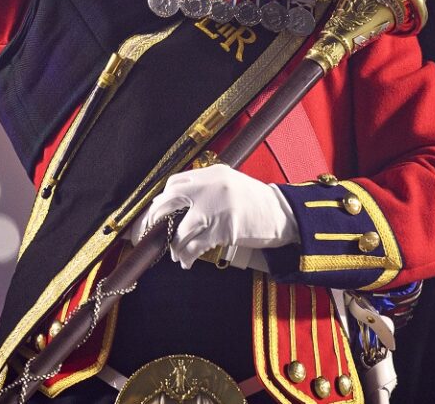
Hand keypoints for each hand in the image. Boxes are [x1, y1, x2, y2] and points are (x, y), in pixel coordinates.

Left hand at [136, 165, 296, 268]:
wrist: (284, 214)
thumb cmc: (257, 203)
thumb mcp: (231, 185)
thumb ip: (207, 189)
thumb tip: (178, 207)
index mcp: (212, 173)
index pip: (175, 183)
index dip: (162, 200)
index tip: (156, 214)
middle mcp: (211, 186)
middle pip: (170, 203)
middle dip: (155, 222)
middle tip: (151, 235)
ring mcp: (216, 207)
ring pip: (181, 230)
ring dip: (175, 246)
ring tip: (177, 254)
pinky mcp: (223, 228)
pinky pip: (195, 246)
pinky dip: (187, 256)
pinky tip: (187, 261)